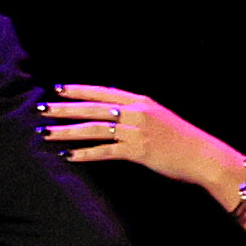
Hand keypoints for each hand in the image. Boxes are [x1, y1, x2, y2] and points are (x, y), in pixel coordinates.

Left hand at [43, 85, 241, 202]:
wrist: (205, 155)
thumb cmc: (184, 139)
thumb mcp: (161, 118)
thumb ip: (138, 113)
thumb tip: (115, 113)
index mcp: (143, 102)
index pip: (104, 92)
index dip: (80, 90)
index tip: (59, 89)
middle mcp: (137, 113)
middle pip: (93, 108)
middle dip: (64, 109)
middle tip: (41, 109)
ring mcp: (137, 131)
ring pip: (93, 129)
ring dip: (66, 131)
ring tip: (45, 133)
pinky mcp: (137, 150)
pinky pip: (105, 151)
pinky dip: (85, 154)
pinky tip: (68, 155)